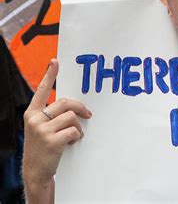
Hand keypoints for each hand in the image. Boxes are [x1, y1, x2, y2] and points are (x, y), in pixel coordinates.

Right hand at [23, 59, 91, 199]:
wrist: (36, 171)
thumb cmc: (42, 146)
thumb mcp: (40, 127)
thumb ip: (50, 114)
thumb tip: (72, 105)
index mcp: (31, 113)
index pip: (41, 90)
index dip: (49, 75)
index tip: (55, 62)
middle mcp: (35, 119)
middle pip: (65, 103)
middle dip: (80, 107)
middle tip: (88, 114)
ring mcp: (42, 130)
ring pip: (71, 116)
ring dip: (78, 126)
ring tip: (75, 134)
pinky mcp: (51, 141)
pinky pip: (73, 130)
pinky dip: (77, 135)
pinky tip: (72, 141)